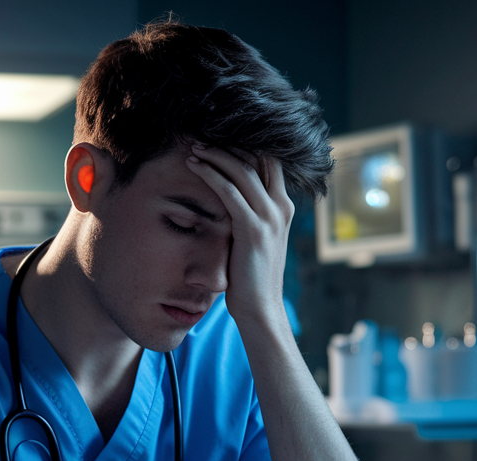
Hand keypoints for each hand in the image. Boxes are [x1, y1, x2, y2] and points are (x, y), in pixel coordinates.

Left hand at [185, 144, 294, 326]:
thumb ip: (248, 215)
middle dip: (227, 144)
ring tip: (193, 147)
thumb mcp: (253, 239)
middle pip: (256, 158)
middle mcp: (281, 207)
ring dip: (214, 154)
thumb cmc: (251, 277)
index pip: (268, 162)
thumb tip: (228, 199)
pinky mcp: (253, 228)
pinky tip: (194, 166)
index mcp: (283, 207)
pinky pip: (229, 191)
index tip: (217, 138)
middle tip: (200, 136)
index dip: (244, 145)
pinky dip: (210, 174)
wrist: (260, 308)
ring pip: (242, 170)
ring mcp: (270, 216)